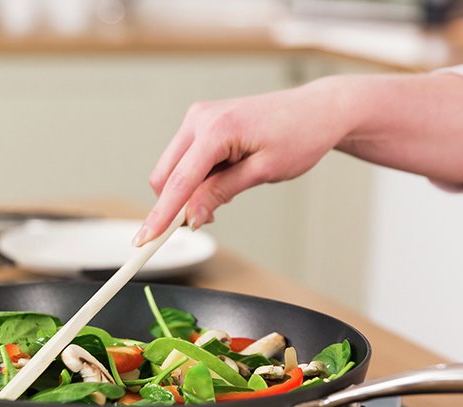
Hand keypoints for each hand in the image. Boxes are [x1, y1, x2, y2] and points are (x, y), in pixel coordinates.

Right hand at [133, 79, 351, 245]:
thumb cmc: (299, 135)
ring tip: (230, 189)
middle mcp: (200, 118)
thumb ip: (221, 192)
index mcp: (216, 128)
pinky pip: (185, 160)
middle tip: (205, 220)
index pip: (178, 182)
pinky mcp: (202, 123)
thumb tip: (191, 216)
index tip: (144, 241)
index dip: (160, 216)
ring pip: (172, 169)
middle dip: (175, 204)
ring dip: (189, 190)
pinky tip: (225, 177)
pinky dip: (196, 178)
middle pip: (164, 176)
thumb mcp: (262, 172)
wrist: (318, 110)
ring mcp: (198, 118)